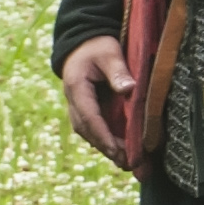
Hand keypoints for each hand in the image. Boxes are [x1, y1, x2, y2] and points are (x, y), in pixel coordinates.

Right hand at [59, 35, 132, 153]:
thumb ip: (118, 71)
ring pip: (88, 132)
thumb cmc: (98, 46)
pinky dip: (104, 140)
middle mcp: (74, 100)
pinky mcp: (86, 108)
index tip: (116, 150)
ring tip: (126, 163)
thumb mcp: (109, 53)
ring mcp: (78, 105)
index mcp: (76, 86)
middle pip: (86, 129)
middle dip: (105, 147)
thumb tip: (130, 89)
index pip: (88, 115)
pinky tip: (119, 151)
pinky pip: (93, 128)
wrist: (83, 41)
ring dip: (105, 147)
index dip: (102, 135)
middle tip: (126, 163)